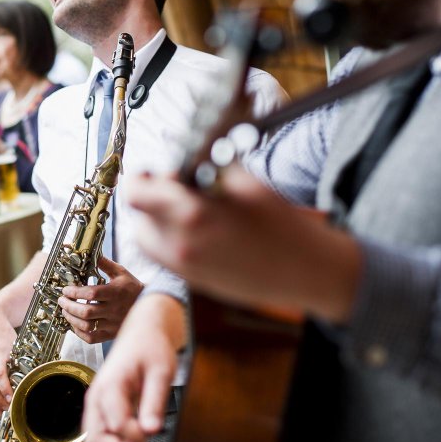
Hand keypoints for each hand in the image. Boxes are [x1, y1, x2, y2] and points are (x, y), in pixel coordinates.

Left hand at [58, 258, 142, 342]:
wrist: (149, 306)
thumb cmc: (132, 287)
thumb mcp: (121, 272)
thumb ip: (104, 264)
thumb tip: (88, 253)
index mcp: (116, 292)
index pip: (91, 293)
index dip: (75, 292)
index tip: (66, 289)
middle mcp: (114, 310)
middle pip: (86, 312)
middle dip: (69, 306)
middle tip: (61, 300)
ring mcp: (113, 324)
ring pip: (87, 326)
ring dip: (72, 319)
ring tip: (65, 311)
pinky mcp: (111, 334)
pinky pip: (92, 338)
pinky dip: (79, 332)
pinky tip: (75, 324)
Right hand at [83, 294, 182, 441]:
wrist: (142, 333)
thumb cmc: (151, 348)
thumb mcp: (162, 372)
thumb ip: (155, 402)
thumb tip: (151, 431)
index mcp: (110, 385)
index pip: (117, 425)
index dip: (137, 436)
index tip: (153, 430)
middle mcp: (96, 397)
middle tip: (143, 441)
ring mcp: (94, 404)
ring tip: (137, 439)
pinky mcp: (98, 409)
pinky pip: (97, 437)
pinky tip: (131, 435)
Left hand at [126, 166, 362, 322]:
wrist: (304, 270)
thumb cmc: (281, 225)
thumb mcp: (245, 183)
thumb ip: (206, 169)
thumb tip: (183, 161)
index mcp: (191, 214)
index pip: (136, 193)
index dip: (142, 177)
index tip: (156, 171)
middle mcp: (180, 244)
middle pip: (137, 216)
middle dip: (149, 197)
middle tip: (172, 186)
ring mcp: (184, 267)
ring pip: (145, 238)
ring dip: (153, 219)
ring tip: (180, 208)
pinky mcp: (192, 280)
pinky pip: (162, 256)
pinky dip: (166, 239)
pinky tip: (191, 229)